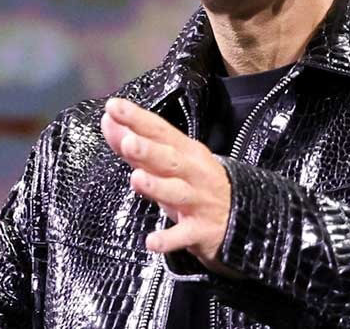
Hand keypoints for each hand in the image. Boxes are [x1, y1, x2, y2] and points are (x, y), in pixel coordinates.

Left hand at [101, 97, 231, 268]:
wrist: (241, 218)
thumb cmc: (195, 184)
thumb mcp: (168, 160)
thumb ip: (135, 141)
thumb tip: (108, 120)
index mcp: (185, 151)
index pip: (159, 130)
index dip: (137, 118)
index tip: (114, 107)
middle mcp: (193, 172)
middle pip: (170, 159)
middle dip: (149, 151)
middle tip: (129, 142)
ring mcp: (198, 201)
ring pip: (177, 192)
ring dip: (157, 186)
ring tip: (136, 179)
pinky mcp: (200, 230)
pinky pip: (183, 236)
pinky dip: (168, 239)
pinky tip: (151, 242)